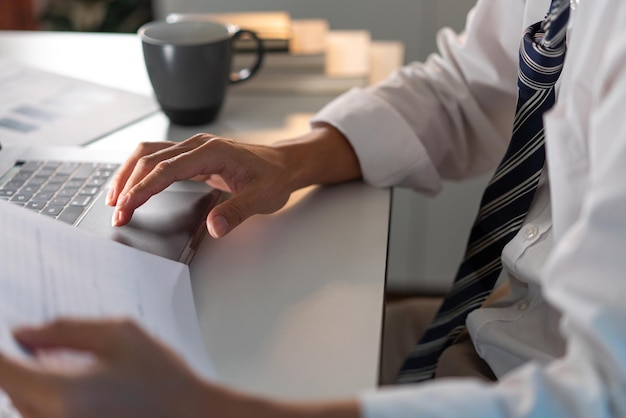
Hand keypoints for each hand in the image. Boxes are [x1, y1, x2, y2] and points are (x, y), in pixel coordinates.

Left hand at [0, 318, 206, 417]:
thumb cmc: (165, 379)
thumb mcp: (123, 335)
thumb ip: (67, 328)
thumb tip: (23, 332)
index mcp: (65, 393)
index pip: (3, 371)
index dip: (2, 352)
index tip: (12, 338)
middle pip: (13, 391)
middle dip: (25, 365)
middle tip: (48, 345)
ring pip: (28, 407)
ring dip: (39, 386)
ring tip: (82, 372)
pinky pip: (48, 417)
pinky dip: (54, 402)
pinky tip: (87, 392)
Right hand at [106, 134, 294, 237]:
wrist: (285, 164)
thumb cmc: (274, 178)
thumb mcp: (261, 198)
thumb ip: (236, 212)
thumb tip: (214, 228)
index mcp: (212, 152)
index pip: (167, 168)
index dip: (144, 187)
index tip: (127, 206)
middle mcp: (199, 145)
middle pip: (151, 158)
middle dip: (129, 184)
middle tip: (118, 214)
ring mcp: (194, 148)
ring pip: (150, 154)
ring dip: (129, 174)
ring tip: (115, 200)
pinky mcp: (193, 156)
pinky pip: (159, 159)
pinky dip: (141, 172)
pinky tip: (132, 187)